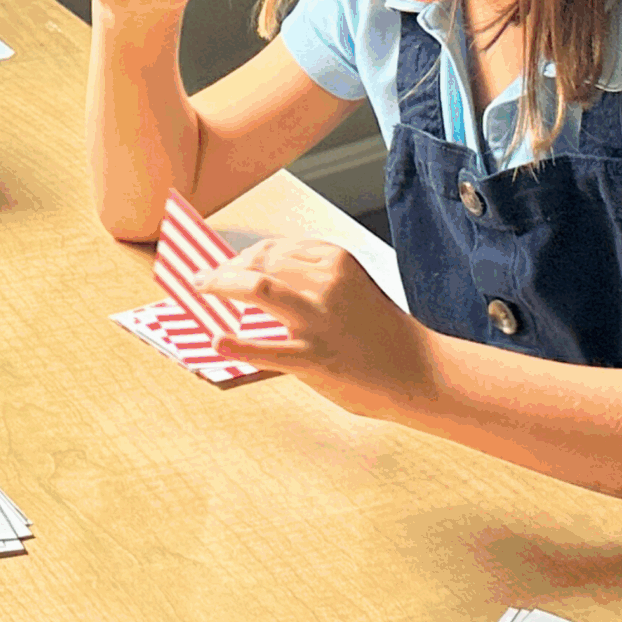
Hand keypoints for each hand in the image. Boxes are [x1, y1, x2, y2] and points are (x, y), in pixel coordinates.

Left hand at [195, 239, 436, 421]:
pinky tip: (217, 342)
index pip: (273, 249)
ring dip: (220, 285)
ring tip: (200, 290)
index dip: (241, 257)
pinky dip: (238, 345)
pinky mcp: (316, 357)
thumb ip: (309, 280)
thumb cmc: (380, 332)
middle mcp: (326, 283)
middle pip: (259, 262)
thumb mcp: (350, 289)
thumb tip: (253, 279)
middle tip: (203, 279)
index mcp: (334, 261)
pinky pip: (268, 349)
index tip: (223, 265)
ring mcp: (319, 319)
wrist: (421, 371)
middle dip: (224, 269)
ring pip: (258, 288)